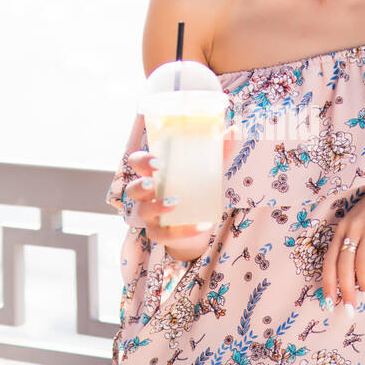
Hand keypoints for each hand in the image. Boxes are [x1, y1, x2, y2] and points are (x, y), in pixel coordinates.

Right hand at [122, 128, 238, 243]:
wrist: (197, 224)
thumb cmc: (196, 191)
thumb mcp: (206, 171)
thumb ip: (217, 152)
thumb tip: (233, 130)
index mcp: (154, 174)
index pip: (137, 162)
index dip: (142, 161)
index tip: (157, 161)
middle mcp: (146, 195)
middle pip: (132, 188)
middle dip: (140, 185)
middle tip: (153, 182)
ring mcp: (150, 216)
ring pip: (144, 212)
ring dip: (157, 206)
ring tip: (176, 202)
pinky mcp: (159, 234)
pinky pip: (166, 234)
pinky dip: (185, 231)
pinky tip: (202, 225)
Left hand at [320, 164, 364, 315]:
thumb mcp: (362, 221)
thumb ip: (356, 242)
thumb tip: (354, 276)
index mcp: (342, 227)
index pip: (329, 260)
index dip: (328, 283)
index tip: (329, 301)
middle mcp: (352, 227)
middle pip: (343, 265)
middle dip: (345, 290)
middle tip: (348, 308)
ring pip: (360, 262)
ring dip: (362, 284)